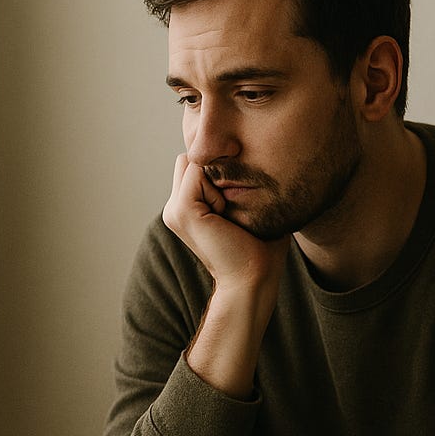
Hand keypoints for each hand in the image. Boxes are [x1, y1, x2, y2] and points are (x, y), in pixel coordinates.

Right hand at [163, 156, 289, 396]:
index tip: (235, 201)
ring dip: (216, 180)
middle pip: (191, 160)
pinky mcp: (182, 211)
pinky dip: (217, 189)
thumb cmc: (260, 246)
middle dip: (214, 172)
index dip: (219, 171)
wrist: (252, 278)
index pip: (196, 163)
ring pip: (193, 163)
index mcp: (186, 207)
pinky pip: (198, 173)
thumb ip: (235, 182)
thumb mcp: (246, 207)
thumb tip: (252, 157)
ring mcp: (173, 210)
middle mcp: (174, 207)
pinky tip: (224, 216)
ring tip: (227, 213)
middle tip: (230, 207)